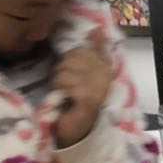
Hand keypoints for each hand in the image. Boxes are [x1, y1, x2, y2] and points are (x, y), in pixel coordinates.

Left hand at [52, 33, 112, 148]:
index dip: (74, 58)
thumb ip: (91, 51)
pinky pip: (65, 83)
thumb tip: (97, 29)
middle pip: (74, 55)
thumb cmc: (76, 102)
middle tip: (64, 86)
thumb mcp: (82, 74)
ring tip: (62, 93)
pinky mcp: (88, 97)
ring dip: (57, 81)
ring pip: (66, 68)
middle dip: (62, 69)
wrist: (76, 133)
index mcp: (105, 67)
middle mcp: (105, 74)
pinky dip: (59, 91)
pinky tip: (63, 99)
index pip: (88, 48)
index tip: (72, 73)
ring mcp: (98, 86)